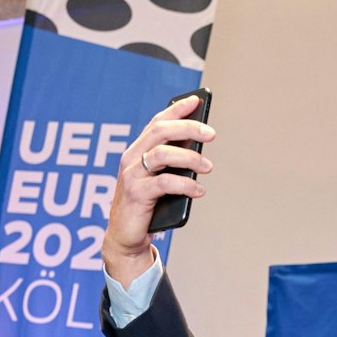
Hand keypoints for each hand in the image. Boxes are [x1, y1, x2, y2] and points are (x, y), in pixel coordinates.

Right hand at [102, 94, 215, 285]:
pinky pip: (164, 183)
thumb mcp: (161, 181)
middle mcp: (131, 158)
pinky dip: (185, 185)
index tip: (196, 100)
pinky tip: (199, 190)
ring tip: (208, 167)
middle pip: (160, 132)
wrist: (126, 236)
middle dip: (187, 128)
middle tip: (211, 133)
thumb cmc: (147, 207)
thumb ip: (173, 165)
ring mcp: (132, 175)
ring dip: (189, 158)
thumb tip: (200, 151)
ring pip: (161, 154)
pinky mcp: (136, 194)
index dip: (176, 110)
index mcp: (137, 151)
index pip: (157, 122)